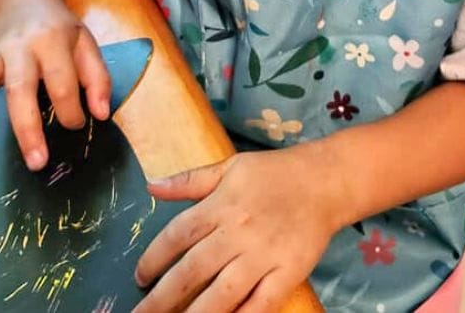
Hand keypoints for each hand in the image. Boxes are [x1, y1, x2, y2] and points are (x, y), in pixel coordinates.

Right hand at [0, 0, 110, 169]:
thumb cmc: (59, 27)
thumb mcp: (86, 43)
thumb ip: (97, 78)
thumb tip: (101, 114)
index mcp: (53, 40)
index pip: (62, 81)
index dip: (71, 108)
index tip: (77, 125)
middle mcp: (21, 44)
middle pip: (23, 87)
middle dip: (29, 127)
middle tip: (38, 162)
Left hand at [133, 143, 341, 311]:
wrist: (325, 180)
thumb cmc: (274, 172)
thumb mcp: (230, 166)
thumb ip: (190, 180)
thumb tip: (151, 186)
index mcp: (221, 204)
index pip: (177, 235)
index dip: (153, 258)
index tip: (139, 278)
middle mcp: (238, 231)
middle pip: (193, 270)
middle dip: (162, 298)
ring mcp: (263, 255)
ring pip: (221, 295)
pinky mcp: (287, 273)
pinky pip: (260, 305)